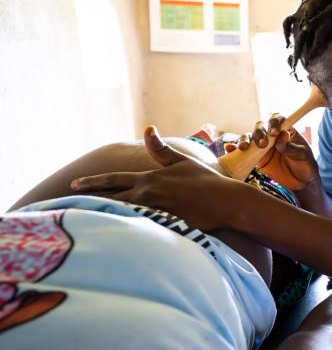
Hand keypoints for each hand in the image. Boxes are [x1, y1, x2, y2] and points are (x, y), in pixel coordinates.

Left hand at [71, 126, 245, 231]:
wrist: (226, 201)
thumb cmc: (206, 182)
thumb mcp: (182, 161)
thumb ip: (161, 149)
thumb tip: (148, 129)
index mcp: (150, 178)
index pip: (114, 180)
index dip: (93, 182)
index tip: (75, 184)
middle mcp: (148, 194)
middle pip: (110, 199)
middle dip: (88, 201)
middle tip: (66, 205)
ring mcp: (155, 211)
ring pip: (120, 215)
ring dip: (101, 219)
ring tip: (81, 224)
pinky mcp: (163, 226)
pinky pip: (137, 231)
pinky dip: (122, 233)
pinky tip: (108, 239)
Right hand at [238, 118, 318, 190]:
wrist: (301, 183)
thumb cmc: (306, 165)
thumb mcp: (303, 155)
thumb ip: (291, 147)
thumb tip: (281, 137)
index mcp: (286, 130)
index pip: (278, 119)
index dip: (274, 122)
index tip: (274, 132)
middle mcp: (273, 135)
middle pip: (261, 126)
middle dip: (259, 132)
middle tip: (263, 144)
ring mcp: (263, 145)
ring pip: (250, 136)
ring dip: (246, 139)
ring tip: (245, 147)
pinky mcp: (255, 157)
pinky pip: (244, 151)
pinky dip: (235, 148)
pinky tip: (230, 149)